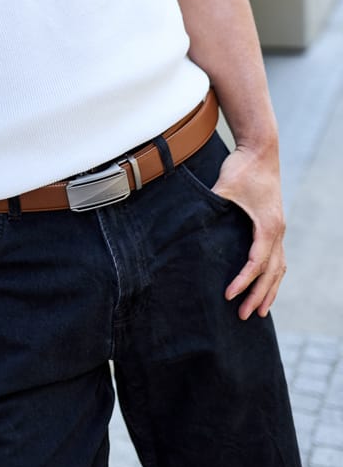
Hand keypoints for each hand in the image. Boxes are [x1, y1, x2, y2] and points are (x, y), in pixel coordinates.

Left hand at [213, 144, 286, 319]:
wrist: (261, 150)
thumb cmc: (242, 168)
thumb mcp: (224, 186)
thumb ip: (210, 205)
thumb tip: (189, 220)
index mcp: (267, 226)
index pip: (256, 263)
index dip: (243, 281)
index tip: (228, 295)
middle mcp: (277, 231)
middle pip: (271, 273)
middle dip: (257, 296)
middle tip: (242, 316)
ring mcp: (279, 229)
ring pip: (279, 268)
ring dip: (269, 291)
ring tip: (259, 312)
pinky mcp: (275, 225)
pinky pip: (278, 258)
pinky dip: (273, 275)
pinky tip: (266, 285)